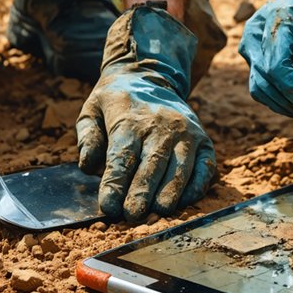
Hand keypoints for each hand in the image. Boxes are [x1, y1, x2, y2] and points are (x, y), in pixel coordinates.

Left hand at [77, 4, 216, 221]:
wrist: (151, 76)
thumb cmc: (116, 102)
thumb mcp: (92, 110)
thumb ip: (88, 137)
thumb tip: (88, 166)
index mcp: (130, 119)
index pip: (122, 157)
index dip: (115, 184)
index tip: (108, 207)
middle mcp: (161, 126)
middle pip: (152, 164)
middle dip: (142, 193)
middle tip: (132, 216)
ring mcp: (185, 133)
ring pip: (180, 167)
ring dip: (170, 193)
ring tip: (159, 213)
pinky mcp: (202, 140)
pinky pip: (205, 166)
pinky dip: (197, 186)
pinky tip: (185, 201)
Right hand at [238, 0, 292, 117]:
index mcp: (279, 17)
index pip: (275, 62)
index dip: (289, 86)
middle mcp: (257, 31)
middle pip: (264, 79)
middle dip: (288, 101)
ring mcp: (250, 44)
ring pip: (258, 87)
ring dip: (282, 105)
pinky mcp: (250, 56)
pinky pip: (259, 85)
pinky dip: (278, 98)